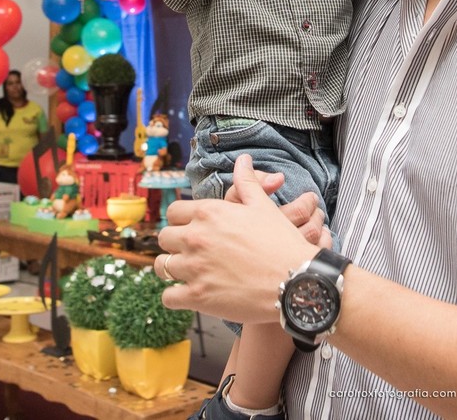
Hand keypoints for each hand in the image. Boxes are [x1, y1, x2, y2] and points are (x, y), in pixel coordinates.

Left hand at [158, 155, 318, 322]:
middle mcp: (195, 237)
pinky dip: (176, 297)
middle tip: (190, 251)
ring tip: (187, 272)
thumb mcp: (263, 206)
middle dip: (175, 244)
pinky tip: (189, 294)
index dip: (181, 220)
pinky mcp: (197, 296)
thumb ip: (247, 182)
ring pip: (162, 267)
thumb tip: (243, 160)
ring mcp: (194, 268)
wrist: (294, 280)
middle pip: (164, 238)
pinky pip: (168, 297)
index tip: (190, 228)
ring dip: (171, 269)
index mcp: (209, 212)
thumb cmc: (280, 242)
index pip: (174, 212)